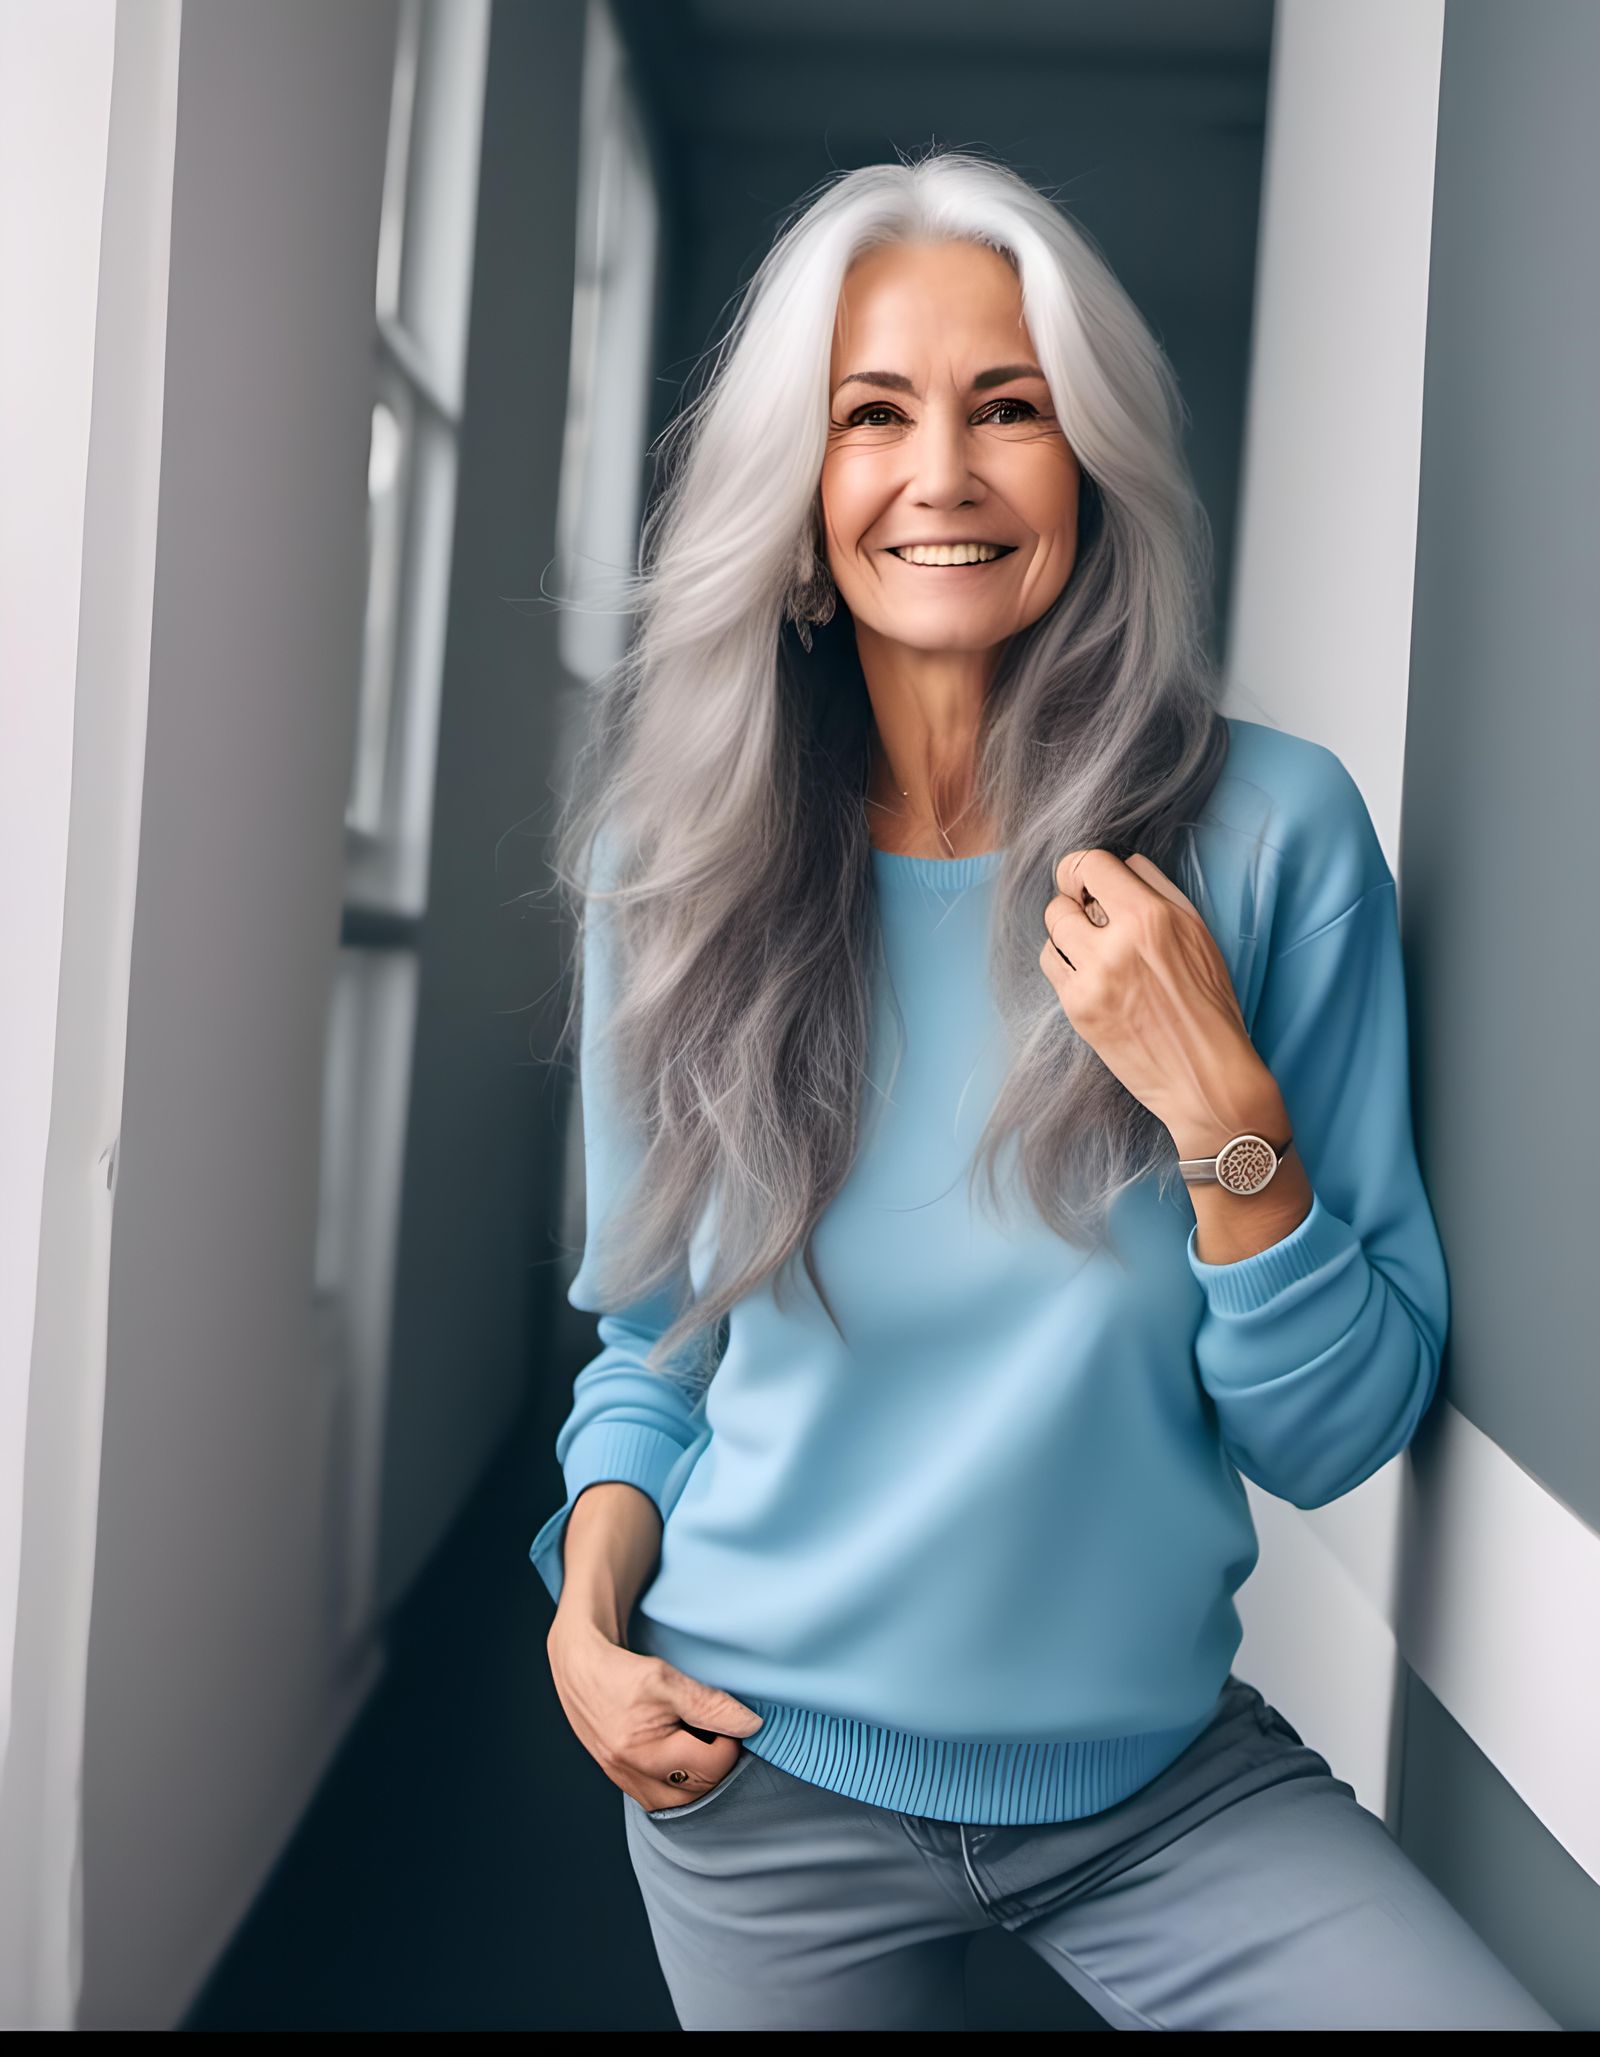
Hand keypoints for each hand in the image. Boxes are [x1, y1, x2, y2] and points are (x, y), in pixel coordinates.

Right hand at [546, 1614, 764, 1811]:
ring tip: (697, 1741)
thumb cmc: (620, 1670)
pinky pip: (660, 1797)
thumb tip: (751, 1725)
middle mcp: (630, 1774)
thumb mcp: (667, 1678)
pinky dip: (678, 1781)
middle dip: (715, 1761)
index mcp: (642, 1751)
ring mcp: (624, 1780)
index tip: (726, 1719)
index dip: (729, 1742)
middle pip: (698, 1791)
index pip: (711, 1766)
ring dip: (698, 1777)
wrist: (578, 1666)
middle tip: (713, 1729)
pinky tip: (680, 1753)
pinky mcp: (620, 1778)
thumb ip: (710, 1704)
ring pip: (680, 1801)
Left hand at [1038, 847, 1278, 1150]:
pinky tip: (1088, 971)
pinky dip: (1064, 961)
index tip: (1085, 879)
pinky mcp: (1077, 1009)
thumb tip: (1123, 864)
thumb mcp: (1199, 934)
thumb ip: (1159, 890)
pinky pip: (1051, 965)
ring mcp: (1091, 979)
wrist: (1204, 1076)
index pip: (1090, 865)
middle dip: (1074, 901)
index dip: (1082, 867)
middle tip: (1091, 914)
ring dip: (1067, 930)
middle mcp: (1115, 944)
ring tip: (1092, 945)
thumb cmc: (1210, 1004)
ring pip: (1052, 930)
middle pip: (1062, 898)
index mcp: (1151, 918)